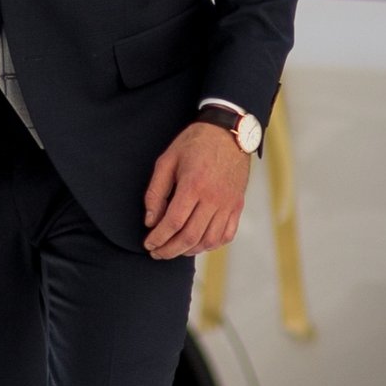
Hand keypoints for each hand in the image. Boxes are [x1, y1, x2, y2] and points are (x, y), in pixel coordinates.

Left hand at [142, 122, 249, 259]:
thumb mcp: (167, 160)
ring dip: (189, 250)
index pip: (173, 222)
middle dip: (170, 250)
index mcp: (194, 185)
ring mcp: (228, 203)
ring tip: (175, 249)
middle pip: (190, 236)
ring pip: (209, 240)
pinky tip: (198, 243)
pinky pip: (226, 235)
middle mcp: (214, 198)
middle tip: (157, 253)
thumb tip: (150, 221)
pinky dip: (211, 244)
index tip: (148, 244)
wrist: (228, 132)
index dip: (158, 238)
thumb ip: (156, 192)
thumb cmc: (194, 144)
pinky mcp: (237, 205)